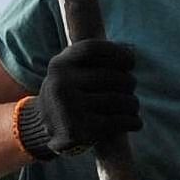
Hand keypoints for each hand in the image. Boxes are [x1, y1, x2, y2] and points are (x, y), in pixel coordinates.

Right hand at [19, 38, 140, 158]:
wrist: (44, 131)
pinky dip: (132, 121)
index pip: (92, 49)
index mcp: (59, 65)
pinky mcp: (80, 130)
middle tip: (131, 86)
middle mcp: (62, 84)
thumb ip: (93, 60)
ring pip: (118, 100)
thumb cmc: (68, 95)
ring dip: (132, 103)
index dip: (117, 52)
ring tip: (133, 105)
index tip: (130, 61)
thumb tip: (131, 52)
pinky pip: (117, 121)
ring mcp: (70, 107)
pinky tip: (135, 122)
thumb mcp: (70, 72)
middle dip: (129, 81)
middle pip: (111, 76)